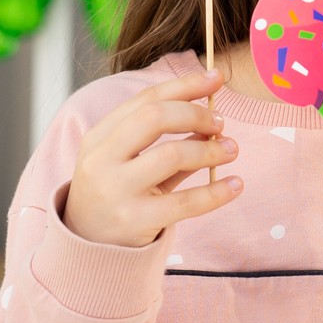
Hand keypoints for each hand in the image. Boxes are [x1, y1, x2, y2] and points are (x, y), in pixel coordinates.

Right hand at [63, 67, 242, 248]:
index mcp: (100, 136)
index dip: (185, 85)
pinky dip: (216, 191)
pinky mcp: (136, 221)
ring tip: (231, 149)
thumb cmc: (115, 192)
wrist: (86, 244)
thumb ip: (164, 140)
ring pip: (172, 155)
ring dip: (210, 149)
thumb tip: (212, 119)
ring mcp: (117, 191)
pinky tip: (236, 184)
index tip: (217, 78)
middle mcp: (103, 159)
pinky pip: (185, 202)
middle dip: (195, 114)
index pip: (146, 99)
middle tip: (221, 122)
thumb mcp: (126, 160)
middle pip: (155, 117)